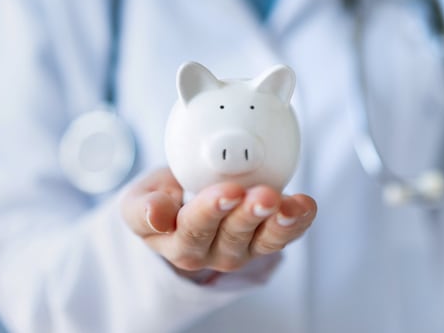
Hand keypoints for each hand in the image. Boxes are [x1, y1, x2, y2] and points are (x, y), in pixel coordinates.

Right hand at [121, 168, 316, 275]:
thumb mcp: (137, 201)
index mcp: (177, 243)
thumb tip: (156, 214)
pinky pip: (285, 235)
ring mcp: (241, 248)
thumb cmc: (160, 198)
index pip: (193, 229)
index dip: (211, 211)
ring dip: (280, 222)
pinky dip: (299, 220)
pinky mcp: (264, 239)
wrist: (180, 200)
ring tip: (289, 205)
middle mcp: (211, 252)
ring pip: (263, 240)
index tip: (227, 191)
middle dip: (250, 214)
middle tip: (262, 195)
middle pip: (233, 236)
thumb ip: (142, 209)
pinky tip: (305, 205)